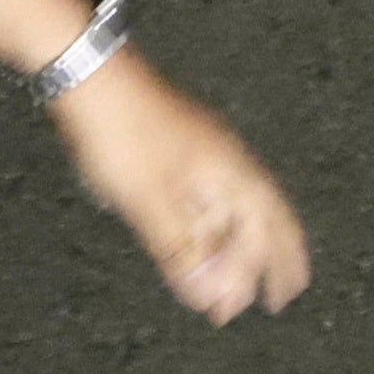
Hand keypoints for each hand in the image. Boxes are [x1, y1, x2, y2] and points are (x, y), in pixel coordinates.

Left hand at [51, 55, 309, 322]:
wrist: (90, 76)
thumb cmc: (124, 132)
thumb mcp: (152, 202)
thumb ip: (181, 251)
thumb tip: (209, 297)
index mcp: (229, 171)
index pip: (271, 225)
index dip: (281, 263)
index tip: (283, 296)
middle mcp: (223, 160)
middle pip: (258, 218)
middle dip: (263, 259)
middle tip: (270, 295)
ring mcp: (198, 152)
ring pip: (226, 209)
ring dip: (229, 249)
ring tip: (223, 283)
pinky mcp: (172, 149)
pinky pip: (200, 198)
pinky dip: (203, 229)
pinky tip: (191, 243)